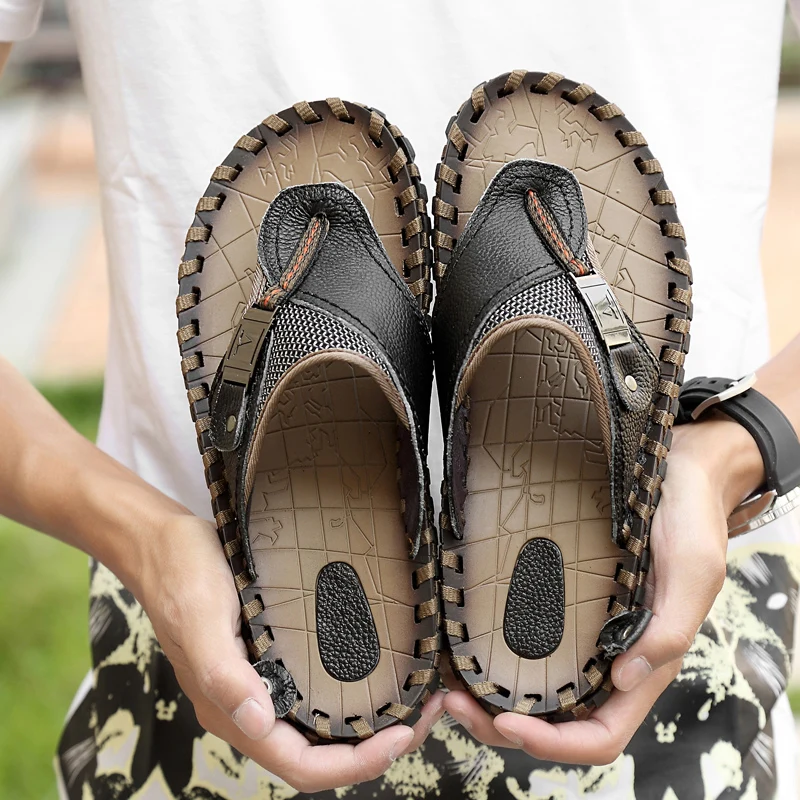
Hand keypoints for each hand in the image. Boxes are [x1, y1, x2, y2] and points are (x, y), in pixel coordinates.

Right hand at [132, 512, 444, 792]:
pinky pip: (316, 689)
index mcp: (233, 712)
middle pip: (321, 753)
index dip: (355, 764)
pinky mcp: (270, 656)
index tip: (403, 736)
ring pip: (322, 725)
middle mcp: (250, 707)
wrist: (163, 543)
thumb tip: (259, 724)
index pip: (302, 766)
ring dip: (369, 722)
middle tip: (425, 713)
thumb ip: (224, 676)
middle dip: (376, 746)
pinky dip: (352, 690)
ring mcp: (261, 683)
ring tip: (415, 695)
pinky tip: (380, 667)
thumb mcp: (201, 620)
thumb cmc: (181, 576)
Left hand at [444, 413, 763, 763]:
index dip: (556, 745)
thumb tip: (624, 679)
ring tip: (449, 687)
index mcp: (645, 663)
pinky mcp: (566, 604)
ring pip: (538, 693)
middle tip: (456, 705)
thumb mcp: (694, 568)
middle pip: (558, 724)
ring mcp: (586, 634)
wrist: (678, 470)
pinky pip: (530, 646)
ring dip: (493, 701)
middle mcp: (611, 657)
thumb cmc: (689, 518)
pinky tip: (465, 646)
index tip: (508, 723)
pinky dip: (497, 660)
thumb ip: (670, 627)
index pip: (601, 734)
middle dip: (506, 728)